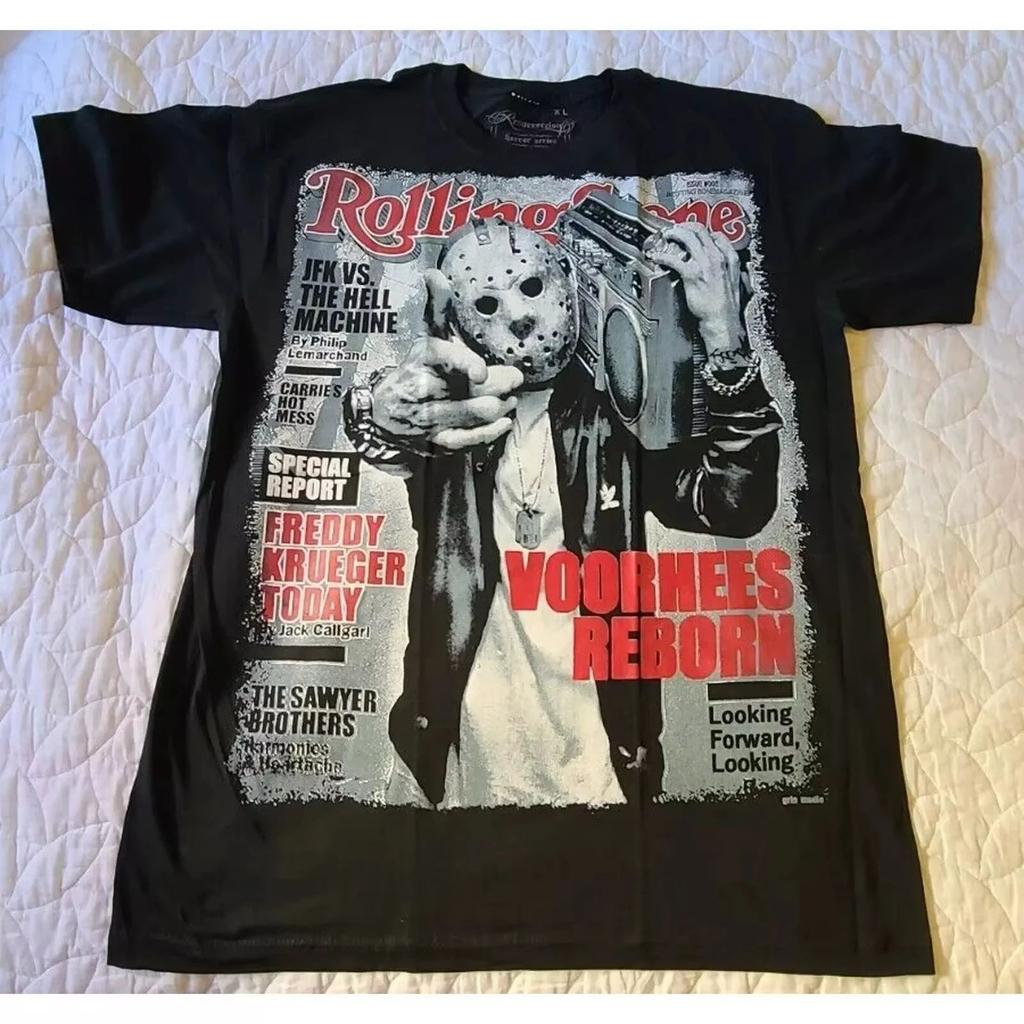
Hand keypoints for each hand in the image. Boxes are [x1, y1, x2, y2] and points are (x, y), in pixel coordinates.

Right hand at [370, 269, 523, 451]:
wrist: (384, 411)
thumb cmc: (416, 369)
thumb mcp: (426, 337)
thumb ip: (437, 309)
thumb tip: (433, 274)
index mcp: (421, 359)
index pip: (440, 357)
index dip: (462, 362)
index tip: (480, 371)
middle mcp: (421, 389)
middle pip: (458, 390)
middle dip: (493, 385)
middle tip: (514, 379)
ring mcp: (427, 417)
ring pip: (464, 415)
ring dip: (493, 407)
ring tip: (511, 399)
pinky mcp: (436, 439)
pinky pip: (463, 440)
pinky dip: (486, 433)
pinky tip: (504, 422)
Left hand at [644, 223, 745, 355]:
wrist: (722, 320)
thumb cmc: (728, 307)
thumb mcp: (740, 284)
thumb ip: (738, 273)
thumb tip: (741, 270)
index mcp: (730, 258)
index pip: (715, 234)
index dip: (701, 231)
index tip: (692, 231)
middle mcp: (718, 257)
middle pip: (700, 231)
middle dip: (685, 226)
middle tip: (674, 229)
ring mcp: (705, 264)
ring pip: (687, 238)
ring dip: (673, 233)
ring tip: (665, 235)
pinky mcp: (692, 274)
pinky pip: (674, 259)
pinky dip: (662, 256)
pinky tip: (656, 257)